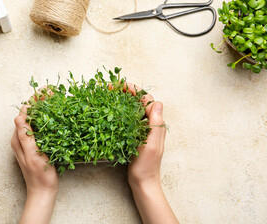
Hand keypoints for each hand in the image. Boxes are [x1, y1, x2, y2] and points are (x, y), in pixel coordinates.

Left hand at [11, 104, 57, 223]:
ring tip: (53, 99)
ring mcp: (28, 142)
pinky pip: (38, 128)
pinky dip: (46, 119)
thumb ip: (25, 137)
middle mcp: (21, 138)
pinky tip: (54, 117)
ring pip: (34, 120)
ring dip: (42, 108)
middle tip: (51, 92)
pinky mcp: (35, 146)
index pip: (24, 113)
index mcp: (18, 139)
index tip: (45, 92)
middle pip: (29, 114)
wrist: (43, 192)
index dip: (34, 101)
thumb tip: (19, 117)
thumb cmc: (39, 176)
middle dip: (39, 102)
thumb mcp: (33, 155)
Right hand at [123, 83, 177, 223]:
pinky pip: (127, 118)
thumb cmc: (147, 165)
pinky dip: (119, 111)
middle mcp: (149, 123)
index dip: (134, 90)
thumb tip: (158, 103)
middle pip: (139, 101)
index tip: (121, 85)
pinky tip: (110, 111)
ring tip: (110, 95)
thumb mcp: (152, 144)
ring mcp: (141, 129)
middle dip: (126, 92)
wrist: (142, 181)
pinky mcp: (133, 135)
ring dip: (122, 99)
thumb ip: (156, 123)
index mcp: (155, 123)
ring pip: (132, 109)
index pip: (146, 99)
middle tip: (112, 87)